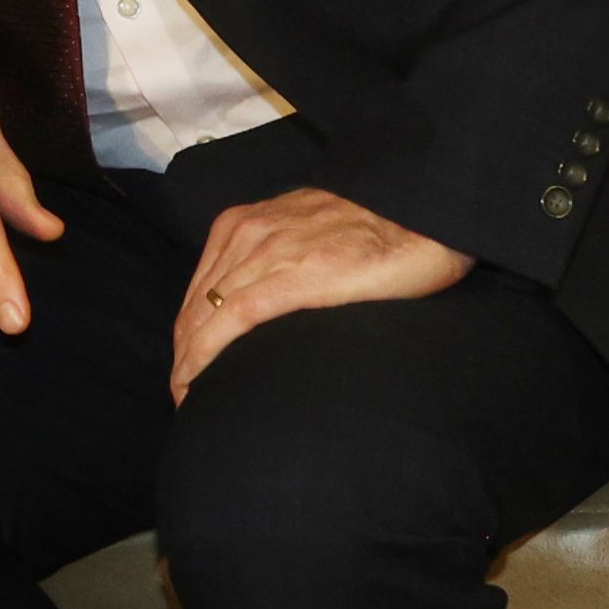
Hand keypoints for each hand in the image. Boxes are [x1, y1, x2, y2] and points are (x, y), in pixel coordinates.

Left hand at [169, 187, 469, 402]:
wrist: (425, 206)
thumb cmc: (379, 228)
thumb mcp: (310, 234)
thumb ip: (281, 261)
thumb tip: (269, 304)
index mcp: (247, 222)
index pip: (200, 290)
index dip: (188, 335)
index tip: (188, 371)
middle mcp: (248, 232)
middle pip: (195, 308)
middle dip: (183, 356)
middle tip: (185, 397)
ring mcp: (268, 250)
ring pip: (205, 316)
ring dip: (189, 364)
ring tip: (189, 401)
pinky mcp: (295, 275)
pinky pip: (234, 320)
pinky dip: (206, 356)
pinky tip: (197, 384)